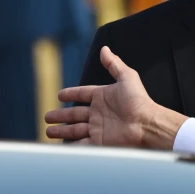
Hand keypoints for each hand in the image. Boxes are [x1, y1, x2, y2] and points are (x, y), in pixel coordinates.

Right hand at [44, 46, 187, 148]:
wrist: (147, 125)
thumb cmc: (139, 101)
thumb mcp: (127, 77)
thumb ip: (114, 63)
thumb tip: (104, 48)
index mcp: (103, 97)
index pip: (82, 94)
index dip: (71, 94)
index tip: (59, 95)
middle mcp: (99, 113)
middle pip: (74, 114)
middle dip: (60, 115)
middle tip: (47, 116)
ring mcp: (98, 128)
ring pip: (74, 129)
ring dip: (61, 130)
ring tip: (48, 131)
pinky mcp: (100, 142)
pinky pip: (82, 144)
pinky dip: (71, 144)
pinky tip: (62, 145)